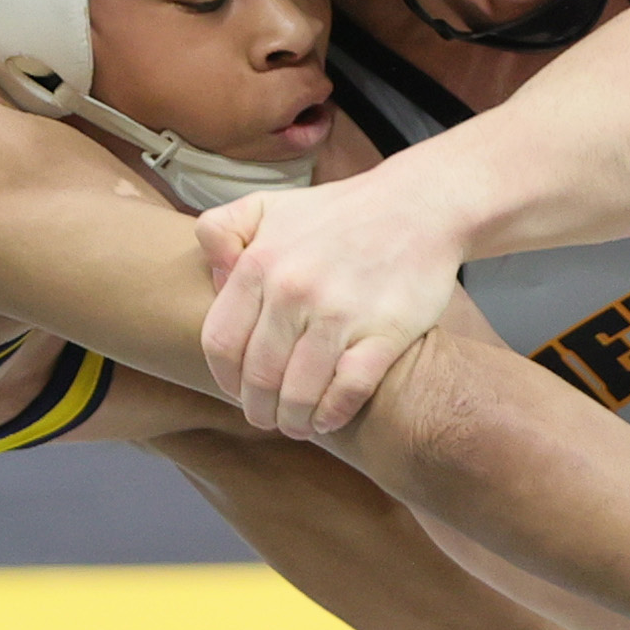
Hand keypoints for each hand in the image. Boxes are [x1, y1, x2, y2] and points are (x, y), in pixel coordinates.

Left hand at [194, 171, 477, 437]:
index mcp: (260, 263)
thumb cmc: (337, 214)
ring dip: (292, 420)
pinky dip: (332, 414)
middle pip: (258, 376)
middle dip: (258, 408)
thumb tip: (212, 279)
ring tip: (296, 425)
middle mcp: (294, 290)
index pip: (221, 342)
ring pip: (298, 392)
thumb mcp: (267, 206)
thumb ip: (222, 232)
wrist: (417, 204)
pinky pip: (347, 391)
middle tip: (266, 417)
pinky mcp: (384, 332)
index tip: (237, 390)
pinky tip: (327, 419)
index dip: (225, 377)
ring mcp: (340, 313)